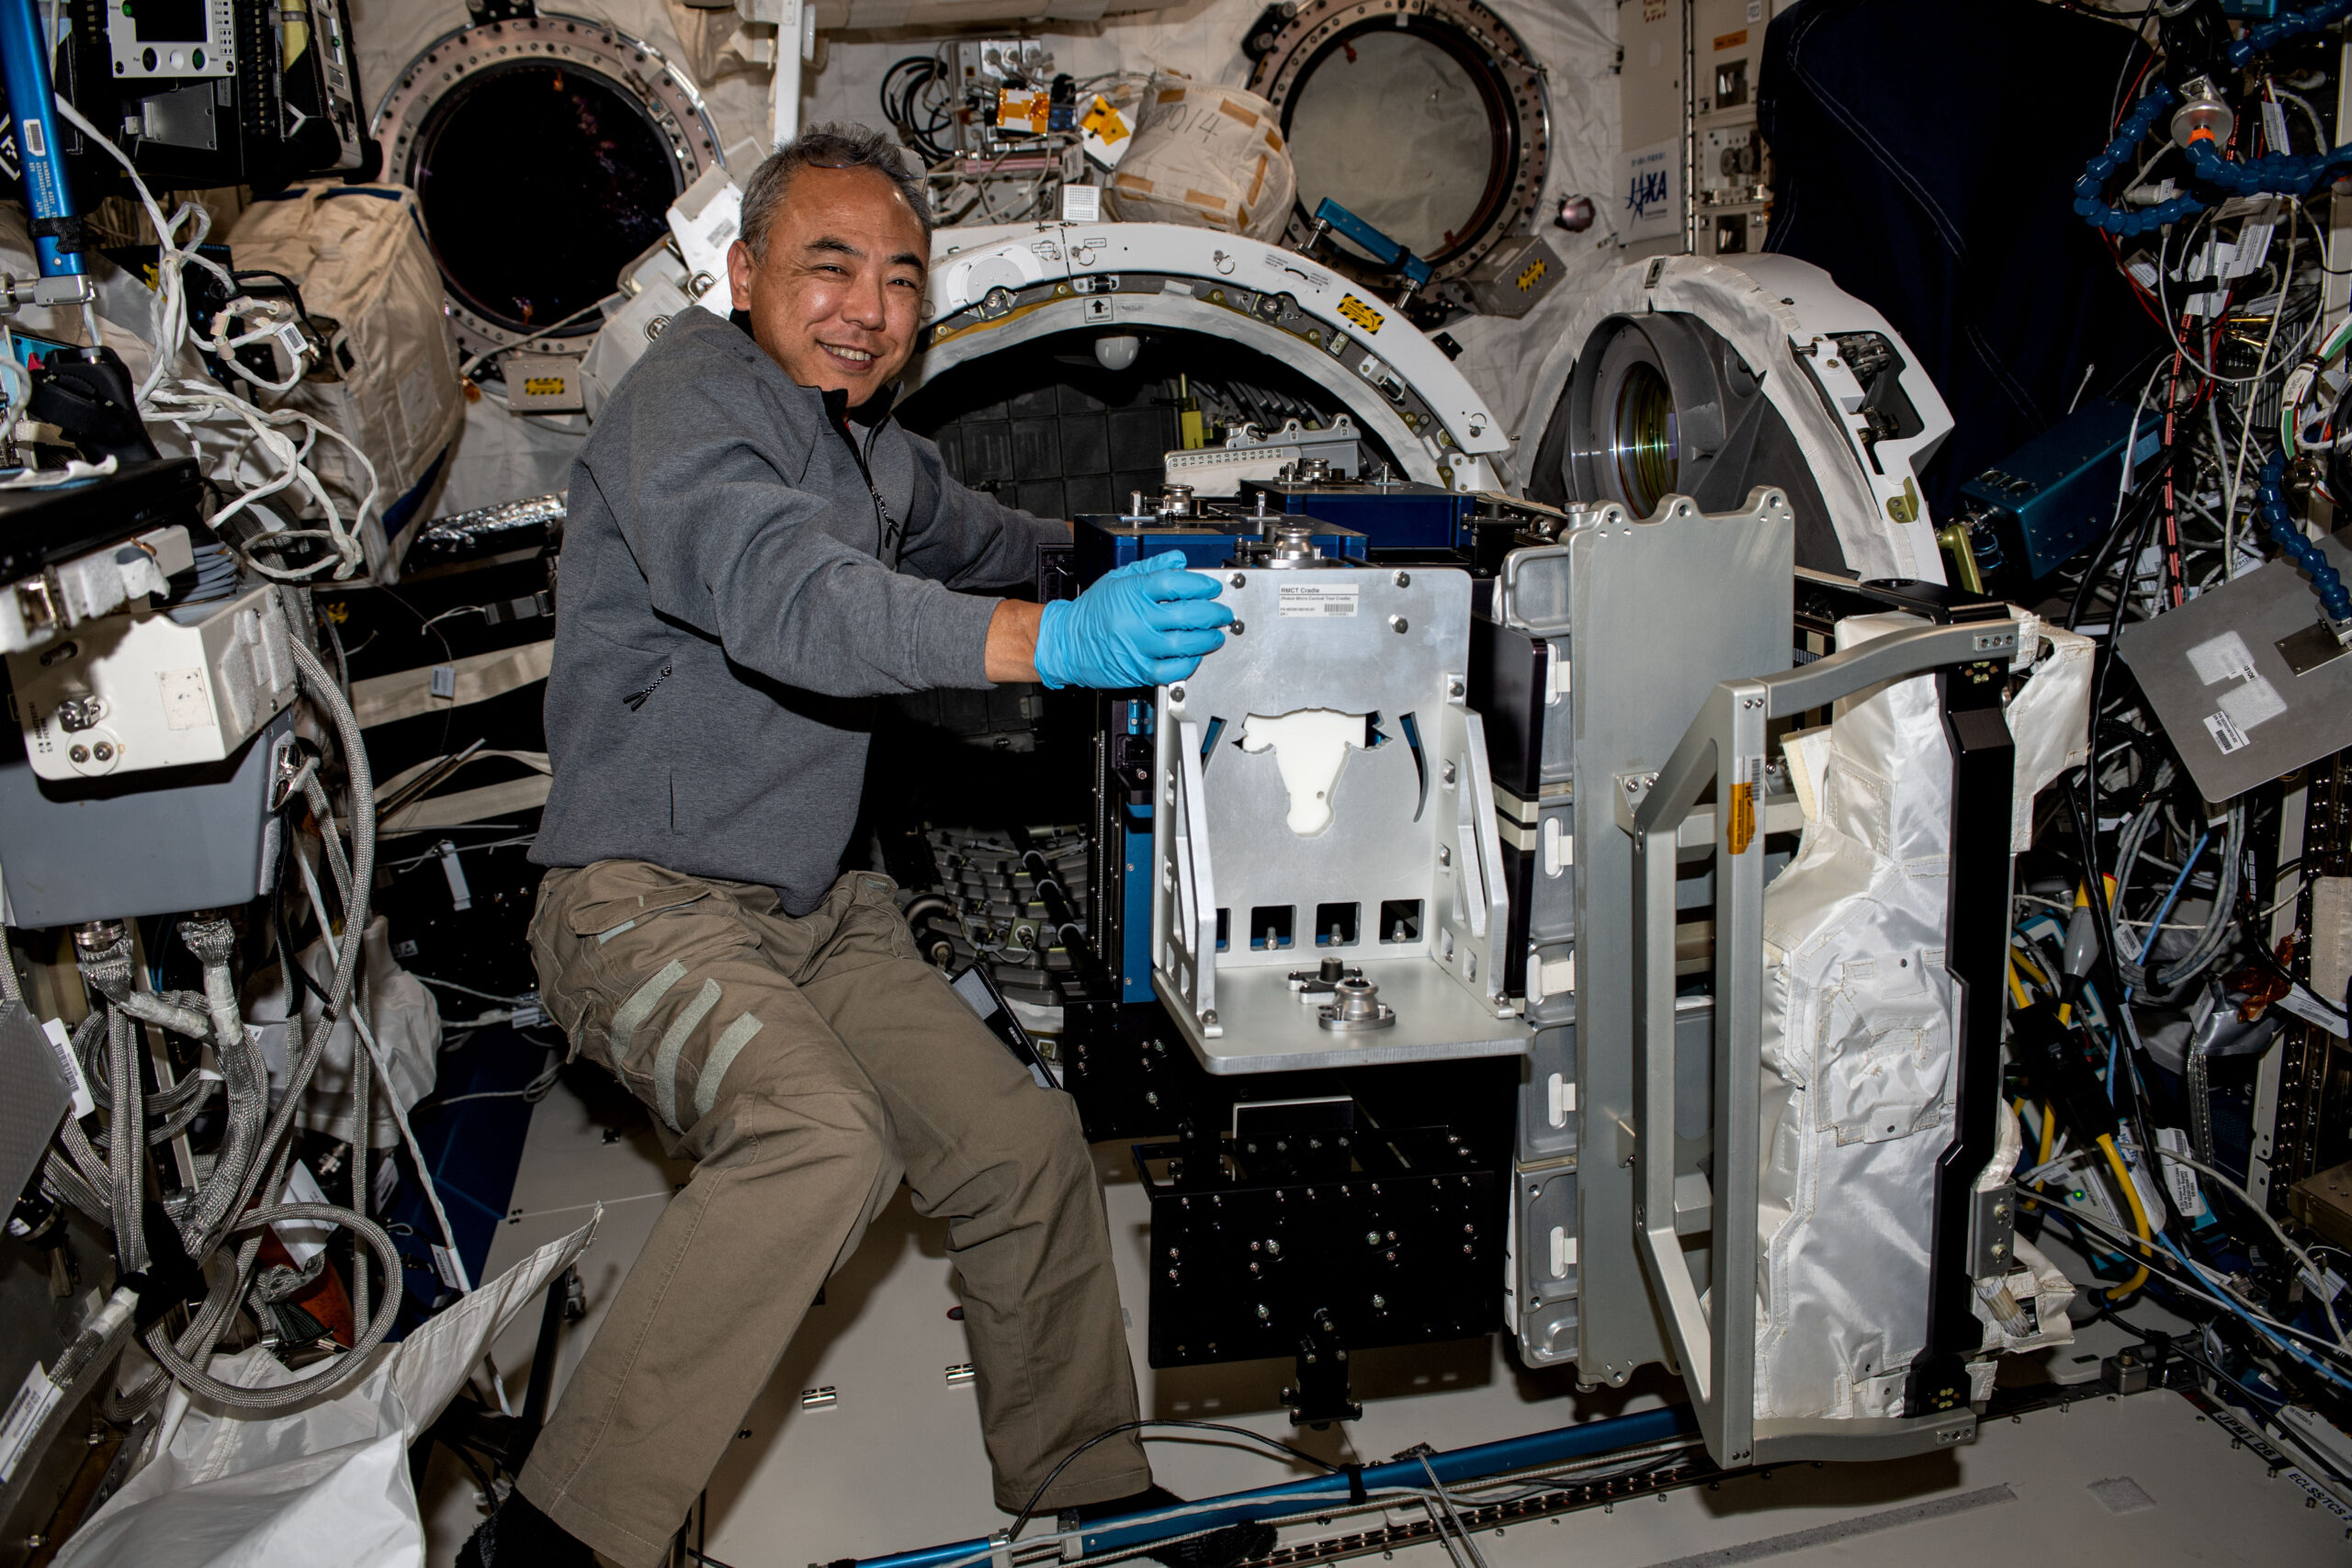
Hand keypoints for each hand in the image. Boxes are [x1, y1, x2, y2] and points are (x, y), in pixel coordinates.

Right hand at [1033, 552, 1232, 689]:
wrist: (1065, 642)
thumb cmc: (1091, 612)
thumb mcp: (1118, 579)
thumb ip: (1151, 568)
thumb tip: (1178, 560)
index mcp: (1132, 592)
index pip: (1175, 583)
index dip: (1199, 584)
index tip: (1210, 588)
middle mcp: (1136, 618)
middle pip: (1186, 613)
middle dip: (1212, 613)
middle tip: (1221, 613)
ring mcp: (1138, 645)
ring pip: (1184, 643)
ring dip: (1207, 639)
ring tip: (1214, 634)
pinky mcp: (1138, 670)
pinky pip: (1171, 669)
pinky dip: (1188, 663)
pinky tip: (1193, 655)